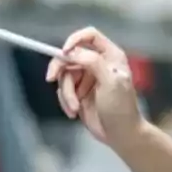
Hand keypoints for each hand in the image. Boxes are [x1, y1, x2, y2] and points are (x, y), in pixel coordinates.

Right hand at [45, 27, 141, 145]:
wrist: (120, 135)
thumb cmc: (121, 107)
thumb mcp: (110, 82)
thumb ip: (93, 62)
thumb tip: (73, 52)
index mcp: (110, 55)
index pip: (90, 36)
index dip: (74, 40)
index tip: (64, 53)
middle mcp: (98, 63)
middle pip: (70, 55)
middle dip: (60, 68)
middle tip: (51, 78)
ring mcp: (88, 78)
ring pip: (64, 75)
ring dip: (66, 93)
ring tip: (75, 108)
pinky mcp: (79, 92)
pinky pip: (63, 90)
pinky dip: (65, 101)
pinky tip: (74, 113)